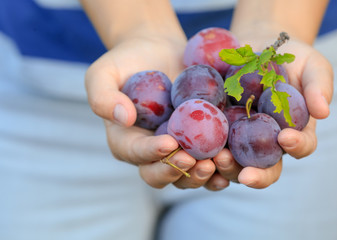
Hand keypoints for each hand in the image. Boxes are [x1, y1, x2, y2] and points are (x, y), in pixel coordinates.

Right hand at [85, 33, 223, 189]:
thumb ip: (103, 96)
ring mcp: (176, 150)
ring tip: (219, 162)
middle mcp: (151, 152)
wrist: (157, 51)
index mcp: (126, 142)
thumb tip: (123, 118)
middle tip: (196, 162)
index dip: (152, 153)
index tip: (169, 143)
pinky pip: (208, 161)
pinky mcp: (198, 142)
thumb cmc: (127, 62)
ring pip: (187, 176)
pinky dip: (220, 167)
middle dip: (178, 172)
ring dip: (203, 176)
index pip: (136, 154)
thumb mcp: (103, 73)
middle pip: (161, 175)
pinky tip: (232, 160)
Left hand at [211, 38, 332, 188]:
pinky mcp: (215, 129)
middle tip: (245, 174)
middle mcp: (266, 142)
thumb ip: (318, 86)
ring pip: (233, 164)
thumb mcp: (310, 65)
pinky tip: (192, 150)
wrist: (255, 45)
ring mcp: (238, 138)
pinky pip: (208, 145)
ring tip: (215, 160)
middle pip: (264, 168)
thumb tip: (323, 112)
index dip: (296, 147)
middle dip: (256, 175)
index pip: (300, 146)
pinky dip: (201, 152)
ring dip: (225, 168)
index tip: (286, 138)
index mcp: (293, 131)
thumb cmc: (288, 57)